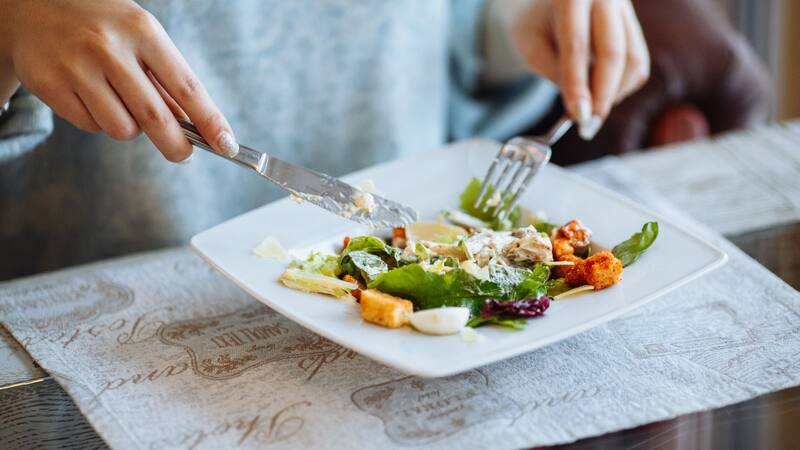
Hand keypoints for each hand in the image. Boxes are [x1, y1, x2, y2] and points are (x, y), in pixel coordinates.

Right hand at [0, 0, 237, 161]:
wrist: (31, 6)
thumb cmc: (103, 27)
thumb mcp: (140, 37)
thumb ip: (165, 79)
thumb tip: (194, 127)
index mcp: (142, 30)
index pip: (186, 86)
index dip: (210, 121)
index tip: (227, 145)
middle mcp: (109, 47)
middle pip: (155, 118)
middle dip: (176, 145)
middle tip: (183, 154)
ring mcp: (76, 66)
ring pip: (123, 128)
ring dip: (130, 128)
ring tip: (118, 100)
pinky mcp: (50, 84)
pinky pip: (91, 126)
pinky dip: (98, 121)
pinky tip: (88, 94)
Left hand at [512, 0, 649, 139]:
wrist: (545, 0)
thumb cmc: (534, 23)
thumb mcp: (529, 44)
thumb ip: (553, 71)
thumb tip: (583, 107)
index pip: (577, 46)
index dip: (578, 85)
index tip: (578, 116)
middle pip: (614, 54)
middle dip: (602, 97)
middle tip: (588, 126)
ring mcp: (624, 9)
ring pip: (633, 60)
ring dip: (614, 93)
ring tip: (590, 109)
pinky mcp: (634, 23)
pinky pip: (637, 62)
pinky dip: (621, 85)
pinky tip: (599, 92)